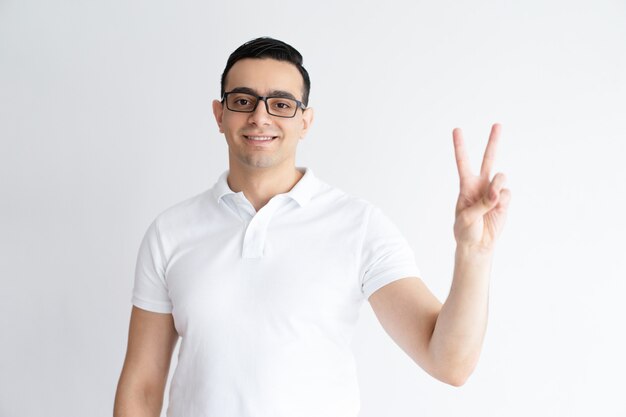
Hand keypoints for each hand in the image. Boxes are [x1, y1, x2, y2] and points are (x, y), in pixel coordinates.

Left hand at [452, 123, 510, 252]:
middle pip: (488, 159)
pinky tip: (497, 209)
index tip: (456, 129)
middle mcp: (481, 184)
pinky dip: (502, 200)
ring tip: (491, 200)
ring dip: (497, 186)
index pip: (463, 162)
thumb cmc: (465, 230)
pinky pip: (507, 193)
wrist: (477, 244)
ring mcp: (494, 191)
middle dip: (493, 142)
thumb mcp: (467, 217)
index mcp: (466, 185)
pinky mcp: (504, 201)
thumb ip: (482, 203)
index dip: (460, 146)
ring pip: (500, 177)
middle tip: (497, 124)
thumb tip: (498, 192)